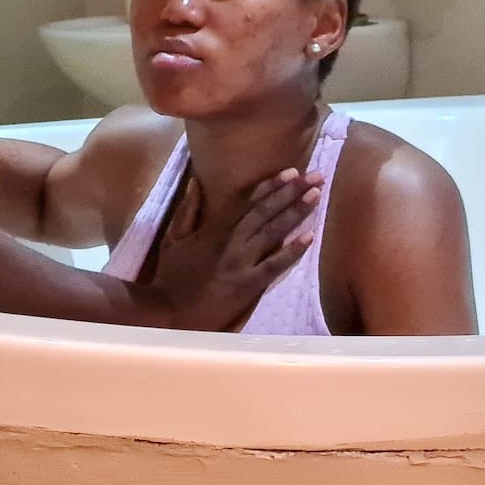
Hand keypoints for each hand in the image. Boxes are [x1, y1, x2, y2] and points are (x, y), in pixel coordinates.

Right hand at [149, 168, 323, 330]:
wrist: (168, 312)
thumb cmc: (171, 277)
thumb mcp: (173, 239)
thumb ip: (187, 210)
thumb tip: (196, 181)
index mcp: (215, 228)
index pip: (248, 202)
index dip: (271, 186)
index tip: (291, 171)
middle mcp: (232, 241)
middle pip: (266, 211)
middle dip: (292, 192)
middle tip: (316, 176)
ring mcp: (241, 262)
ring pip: (274, 232)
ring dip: (296, 212)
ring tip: (316, 195)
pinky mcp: (248, 285)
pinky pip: (274, 265)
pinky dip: (292, 251)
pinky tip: (310, 236)